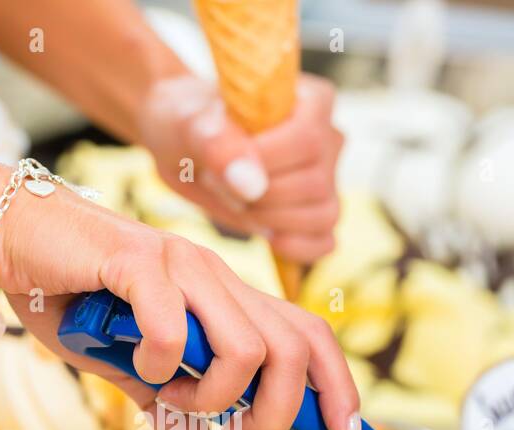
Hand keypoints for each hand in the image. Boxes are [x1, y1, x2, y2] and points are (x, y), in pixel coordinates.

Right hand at [0, 182, 359, 429]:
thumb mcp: (126, 365)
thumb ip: (167, 404)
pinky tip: (136, 365)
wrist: (11, 231)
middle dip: (274, 414)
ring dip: (215, 397)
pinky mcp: (138, 261)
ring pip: (248, 348)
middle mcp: (216, 277)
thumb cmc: (70, 294)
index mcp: (224, 298)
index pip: (309, 337)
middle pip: (295, 350)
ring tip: (171, 400)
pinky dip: (160, 364)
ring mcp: (182, 265)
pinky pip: (173, 328)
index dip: (338, 388)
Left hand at [138, 73, 342, 264]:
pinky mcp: (314, 213)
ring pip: (323, 215)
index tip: (220, 162)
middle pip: (315, 184)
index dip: (263, 163)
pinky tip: (263, 233)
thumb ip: (220, 144)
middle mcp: (329, 138)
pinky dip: (295, 246)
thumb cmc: (191, 125)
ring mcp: (327, 178)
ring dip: (271, 220)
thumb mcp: (193, 126)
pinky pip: (324, 241)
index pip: (307, 141)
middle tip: (217, 181)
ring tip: (234, 201)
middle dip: (258, 195)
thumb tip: (250, 184)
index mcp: (312, 100)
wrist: (184, 146)